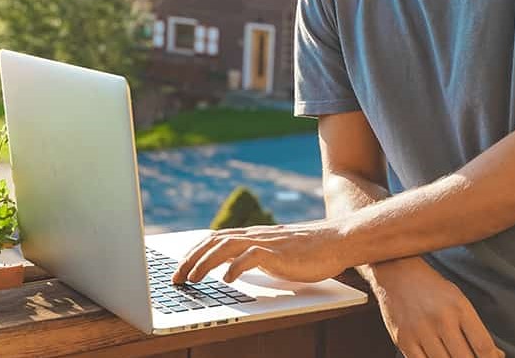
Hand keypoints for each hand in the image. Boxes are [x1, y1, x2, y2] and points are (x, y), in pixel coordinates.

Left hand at [171, 220, 350, 284]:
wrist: (337, 241)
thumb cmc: (310, 251)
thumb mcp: (275, 254)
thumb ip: (256, 257)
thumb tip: (236, 268)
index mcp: (253, 236)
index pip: (215, 239)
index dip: (195, 252)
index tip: (181, 268)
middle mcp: (256, 235)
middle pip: (214, 242)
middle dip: (191, 259)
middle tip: (176, 278)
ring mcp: (267, 242)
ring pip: (226, 247)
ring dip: (206, 263)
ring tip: (193, 279)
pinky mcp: (279, 252)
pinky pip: (251, 256)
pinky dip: (236, 267)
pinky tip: (227, 279)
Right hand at [370, 257, 503, 357]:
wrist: (396, 272)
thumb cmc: (431, 287)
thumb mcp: (459, 300)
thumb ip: (475, 328)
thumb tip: (496, 355)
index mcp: (459, 308)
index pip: (483, 346)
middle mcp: (441, 319)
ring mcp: (421, 331)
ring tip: (454, 357)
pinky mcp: (403, 340)